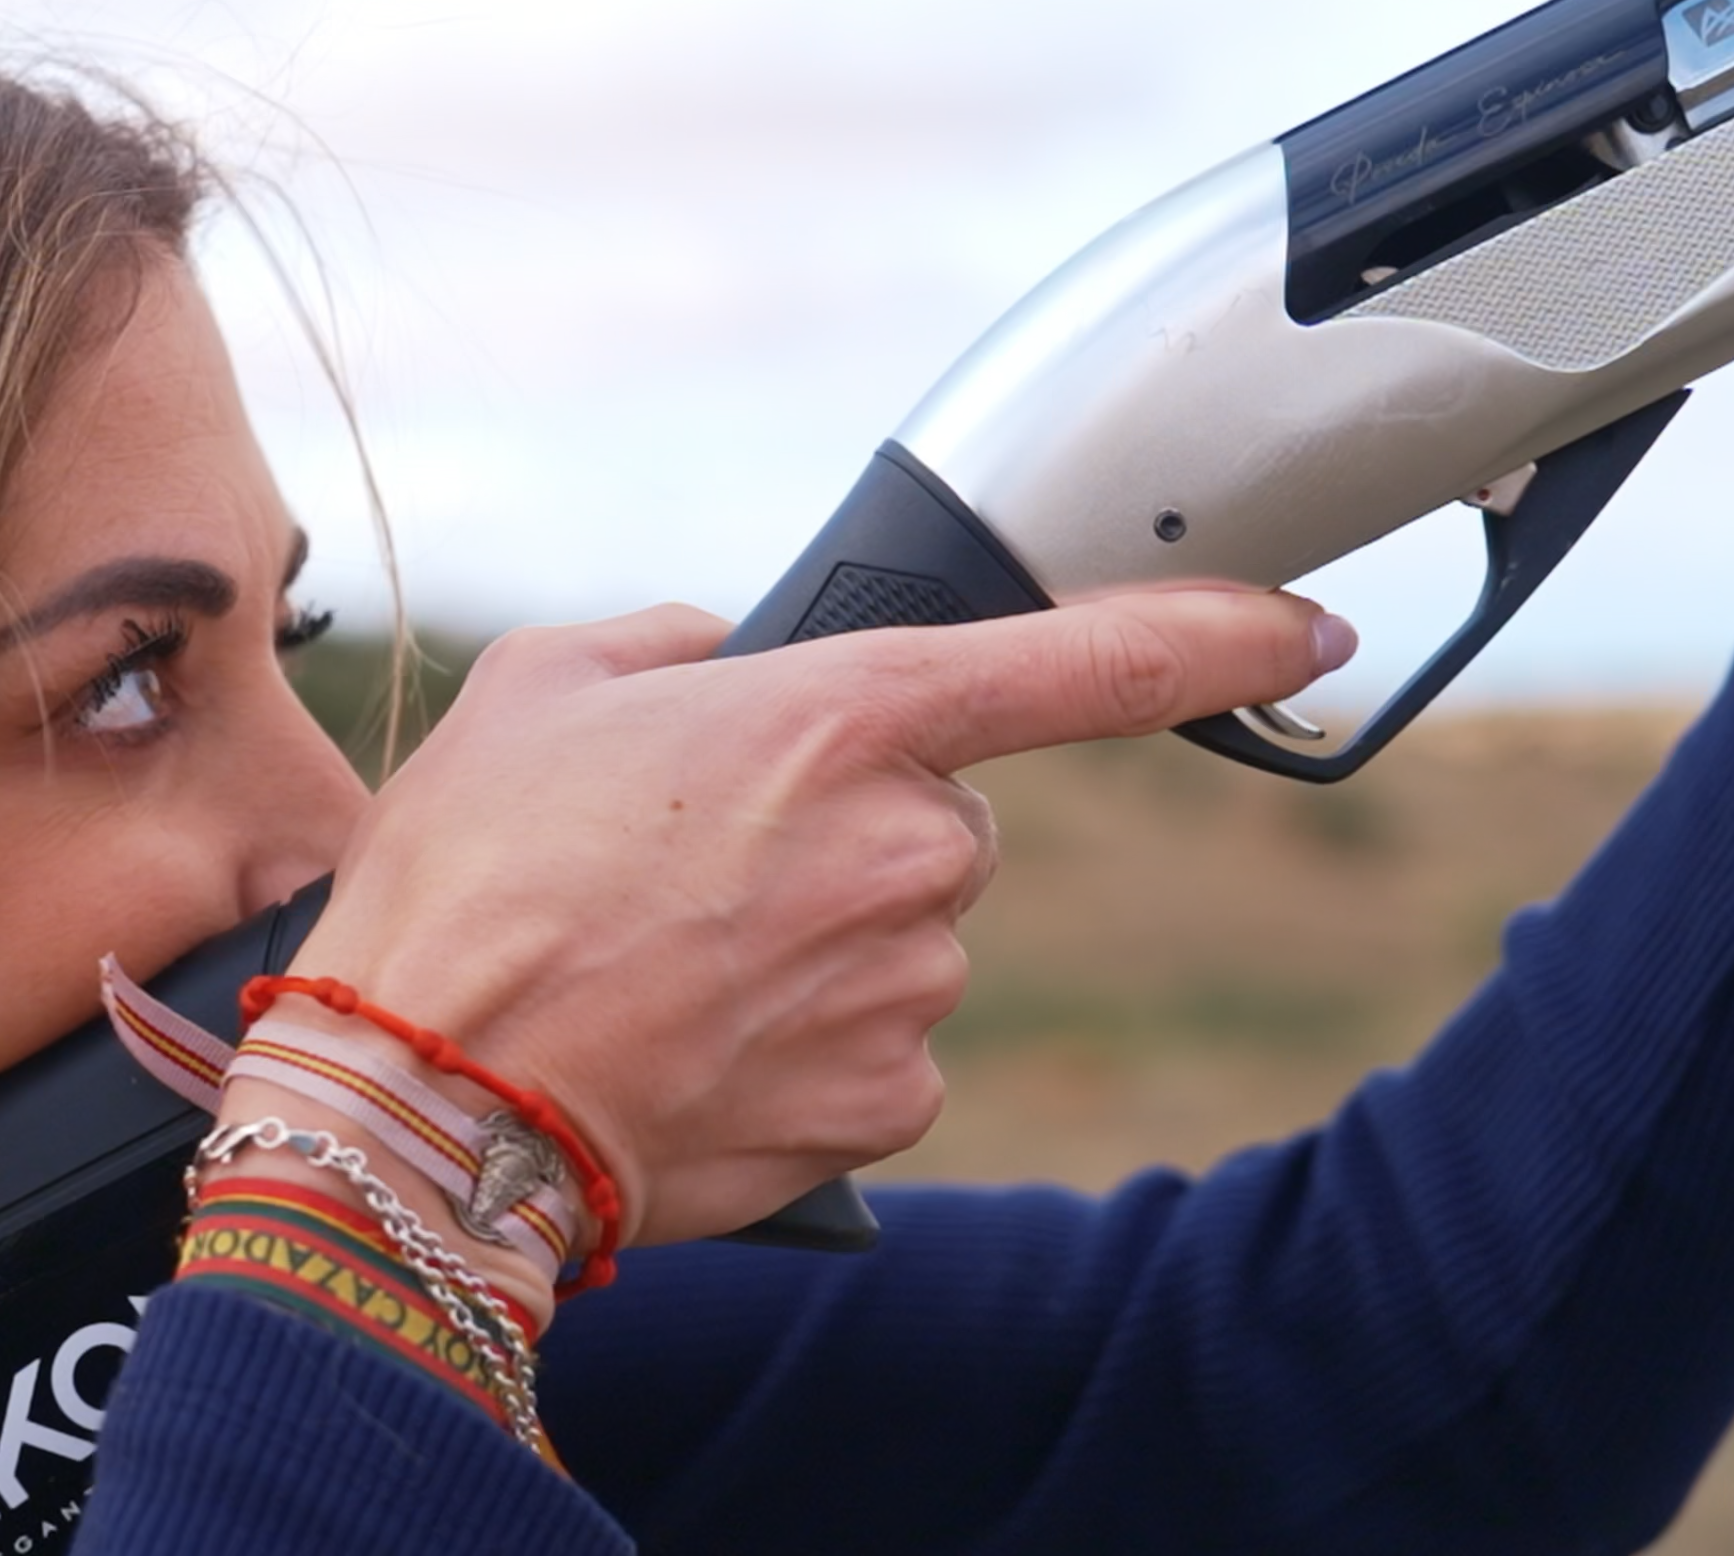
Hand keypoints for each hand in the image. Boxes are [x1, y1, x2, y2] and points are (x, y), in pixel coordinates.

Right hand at [285, 589, 1345, 1247]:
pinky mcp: (886, 1103)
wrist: (426, 1097)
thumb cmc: (466, 881)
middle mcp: (903, 847)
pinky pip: (881, 1051)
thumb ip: (663, 644)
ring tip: (663, 961)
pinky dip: (806, 1047)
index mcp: (839, 713)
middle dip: (845, 832)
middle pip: (938, 820)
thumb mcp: (537, 688)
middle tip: (691, 863)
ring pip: (906, 940)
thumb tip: (715, 659)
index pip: (1086, 661)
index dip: (1218, 635)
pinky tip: (694, 1042)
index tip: (1307, 630)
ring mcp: (907, 987)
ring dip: (816, 944)